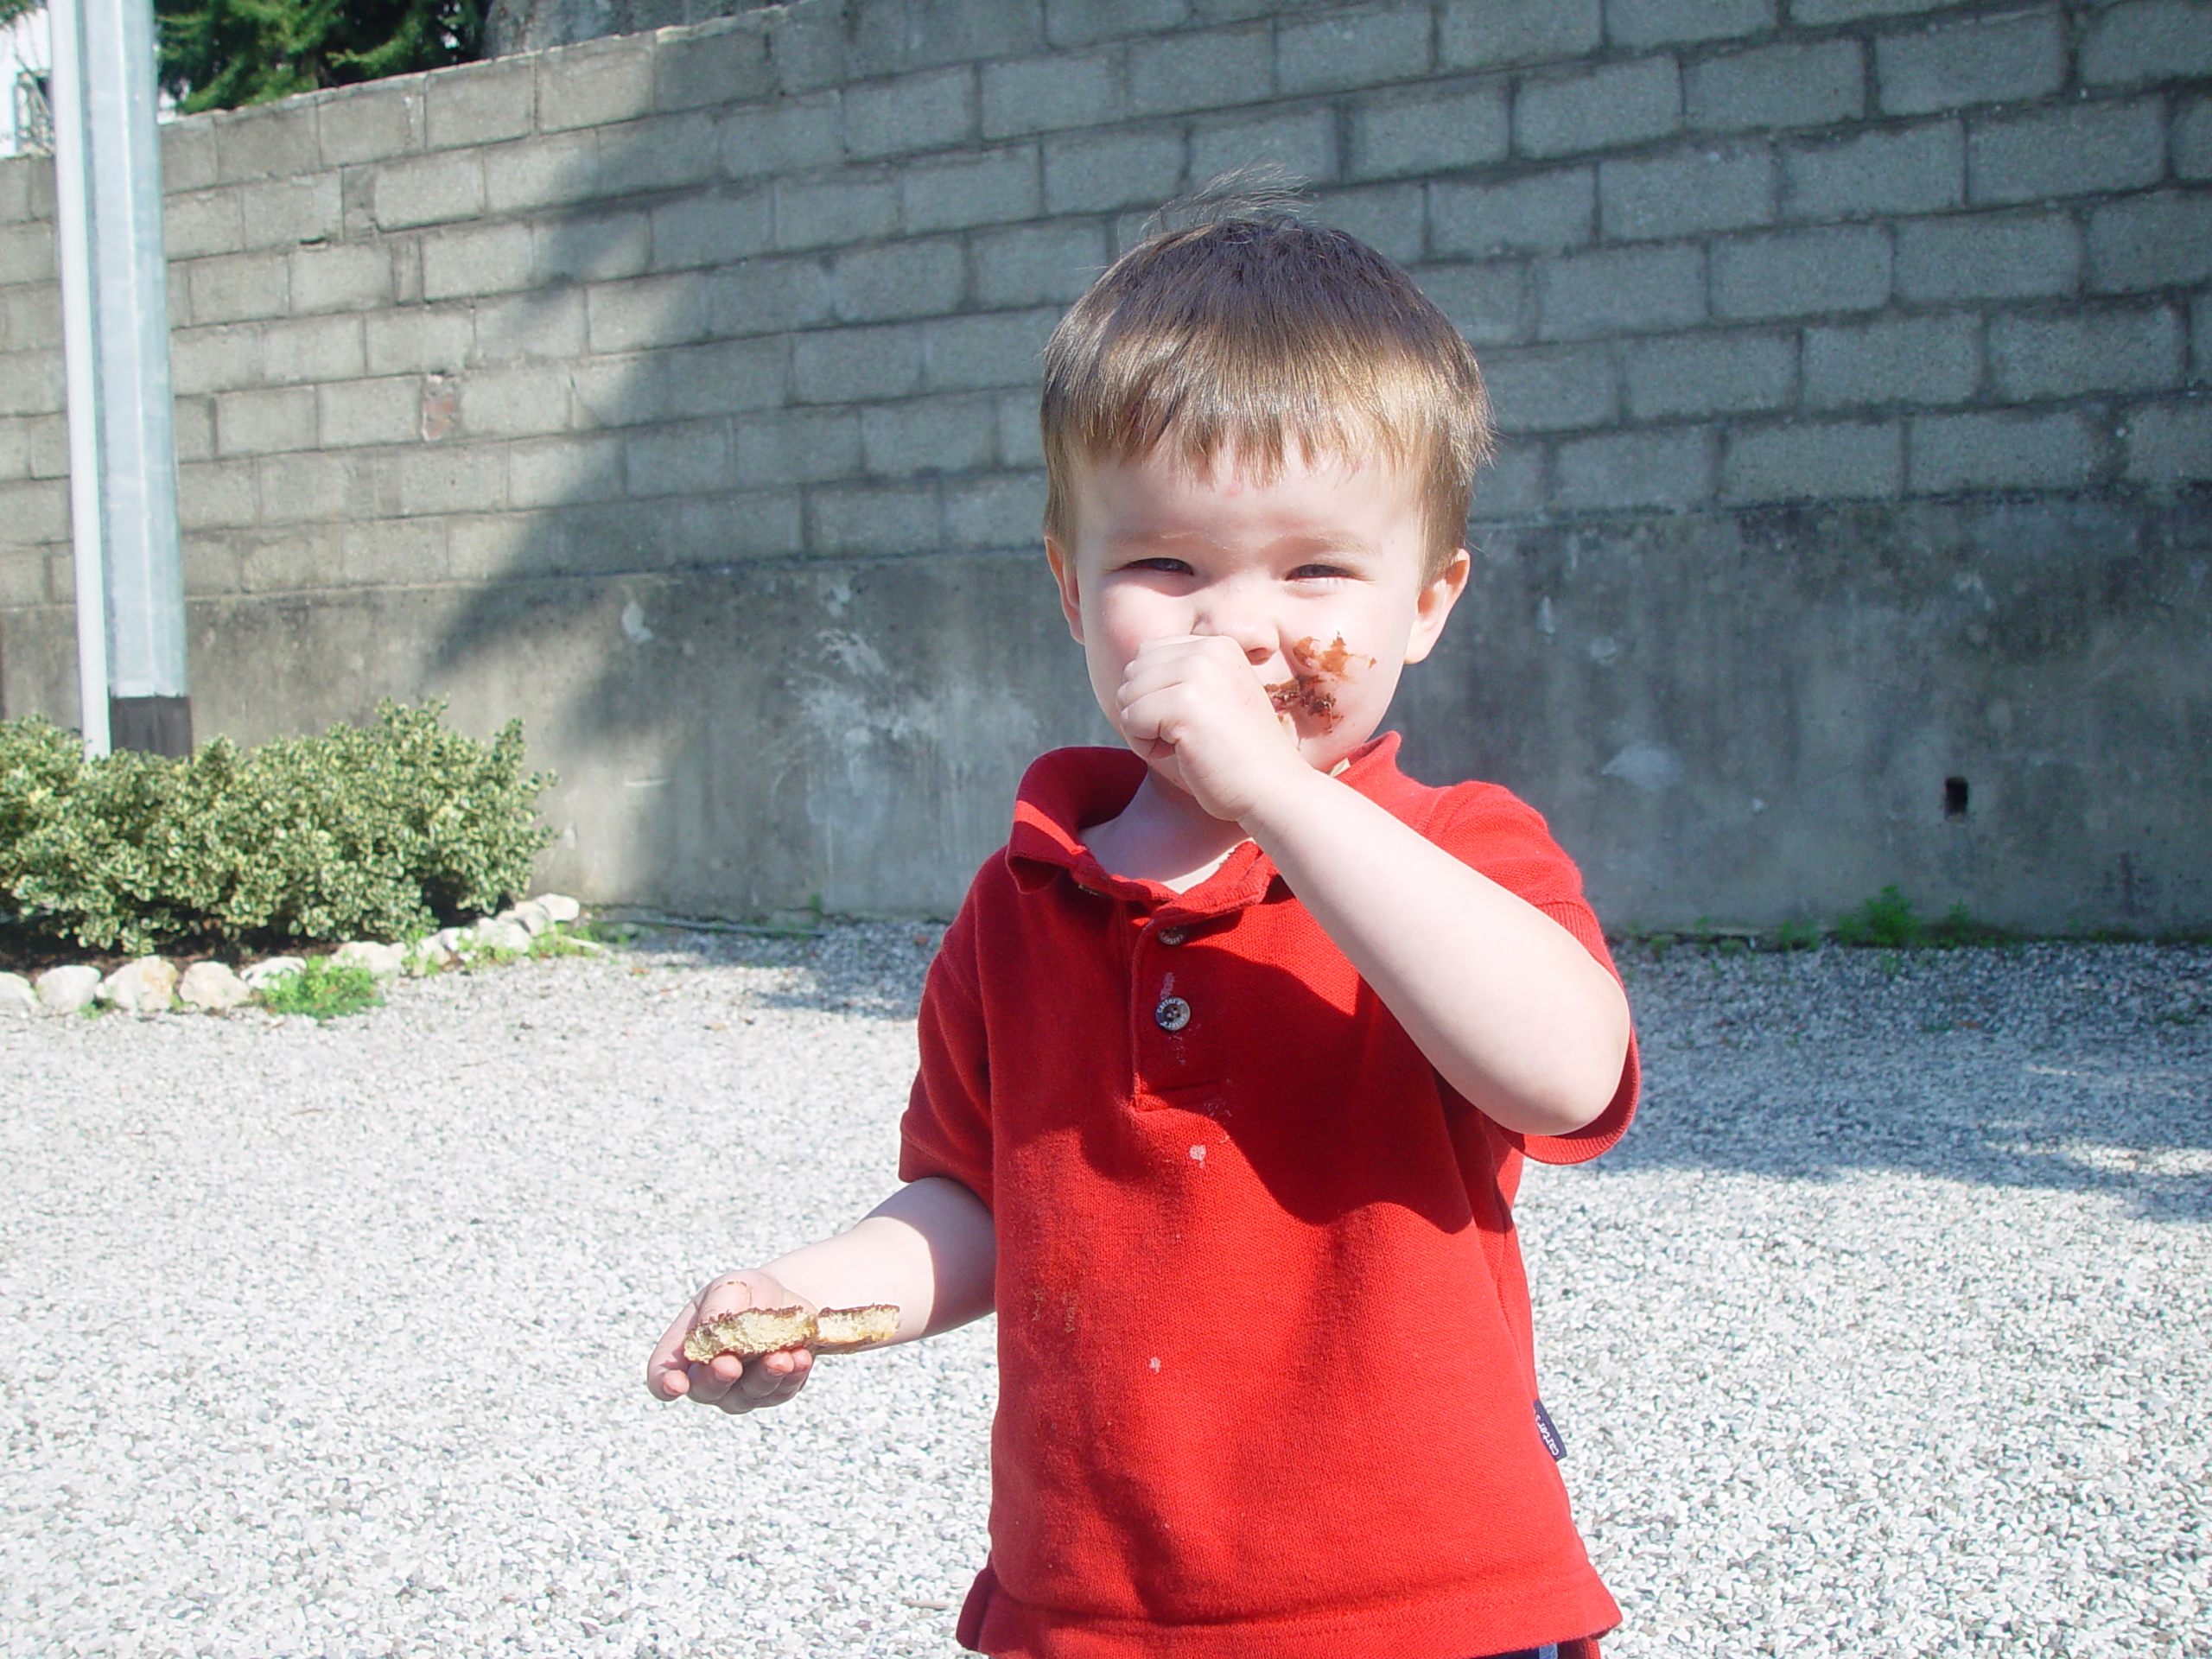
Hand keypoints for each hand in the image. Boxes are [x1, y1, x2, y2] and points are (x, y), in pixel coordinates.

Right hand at [645, 1269, 816, 1414]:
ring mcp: (740, 1390)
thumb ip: (717, 1307)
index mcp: (684, 1350)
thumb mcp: (729, 1288)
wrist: (785, 1297)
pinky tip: (801, 1357)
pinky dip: (792, 1376)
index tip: (675, 1384)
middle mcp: (707, 1377)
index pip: (662, 1375)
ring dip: (764, 1378)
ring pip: (746, 1396)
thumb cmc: (745, 1293)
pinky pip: (780, 1392)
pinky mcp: (773, 1392)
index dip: (665, 1383)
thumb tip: (712, 1328)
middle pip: (705, 1391)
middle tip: (731, 1364)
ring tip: (781, 1357)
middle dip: (718, 1379)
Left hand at [1116, 635, 1311, 823]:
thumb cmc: (1239, 757)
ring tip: (1183, 746)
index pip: (1147, 654)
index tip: (1186, 721)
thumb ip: (1179, 680)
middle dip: (1143, 711)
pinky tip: (1181, 754)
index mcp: (1217, 646)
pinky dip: (1144, 747)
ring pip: (1127, 696)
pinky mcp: (1183, 704)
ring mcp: (1197, 674)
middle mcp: (1208, 649)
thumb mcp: (1214, 700)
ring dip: (1142, 731)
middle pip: (1133, 673)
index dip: (1152, 694)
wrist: (1274, 790)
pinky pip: (1130, 720)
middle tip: (1181, 738)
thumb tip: (1124, 684)